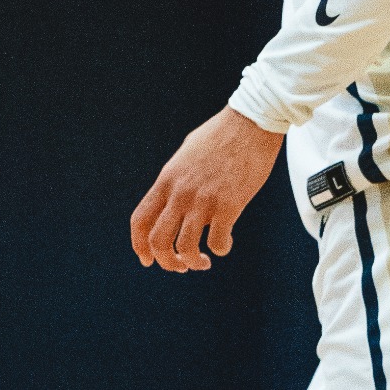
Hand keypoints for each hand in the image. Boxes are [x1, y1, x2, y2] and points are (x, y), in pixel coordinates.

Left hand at [130, 105, 282, 272]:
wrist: (249, 123)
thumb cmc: (220, 136)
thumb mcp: (186, 155)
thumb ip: (176, 180)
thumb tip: (173, 201)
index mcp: (167, 179)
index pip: (140, 220)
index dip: (139, 246)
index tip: (148, 260)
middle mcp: (181, 191)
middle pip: (158, 241)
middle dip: (166, 262)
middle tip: (180, 266)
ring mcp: (203, 199)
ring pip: (185, 248)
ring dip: (193, 262)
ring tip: (203, 260)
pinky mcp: (228, 205)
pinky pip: (217, 242)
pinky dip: (220, 249)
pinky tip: (225, 241)